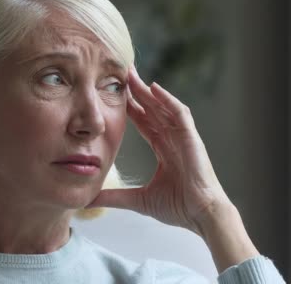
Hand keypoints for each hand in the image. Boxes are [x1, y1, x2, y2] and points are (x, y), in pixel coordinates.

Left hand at [88, 66, 230, 235]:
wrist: (200, 215)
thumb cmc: (178, 207)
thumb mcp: (138, 199)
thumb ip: (115, 196)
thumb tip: (89, 199)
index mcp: (163, 149)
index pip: (143, 122)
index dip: (130, 107)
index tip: (114, 94)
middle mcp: (173, 139)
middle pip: (152, 109)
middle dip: (137, 92)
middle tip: (121, 74)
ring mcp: (183, 138)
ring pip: (163, 107)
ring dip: (148, 91)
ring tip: (132, 75)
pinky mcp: (192, 139)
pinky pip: (180, 114)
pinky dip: (168, 100)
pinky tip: (154, 88)